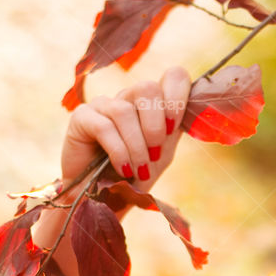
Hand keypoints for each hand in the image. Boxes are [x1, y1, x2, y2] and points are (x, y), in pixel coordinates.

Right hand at [60, 66, 191, 196]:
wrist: (102, 199)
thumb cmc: (133, 175)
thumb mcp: (161, 153)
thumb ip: (174, 130)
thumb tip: (194, 113)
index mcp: (152, 103)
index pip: (173, 76)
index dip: (178, 97)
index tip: (173, 127)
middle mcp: (128, 98)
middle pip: (148, 88)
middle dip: (155, 126)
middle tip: (154, 154)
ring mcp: (103, 105)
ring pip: (124, 110)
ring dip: (136, 146)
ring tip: (138, 169)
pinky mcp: (81, 117)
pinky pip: (104, 126)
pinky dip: (119, 151)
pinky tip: (122, 169)